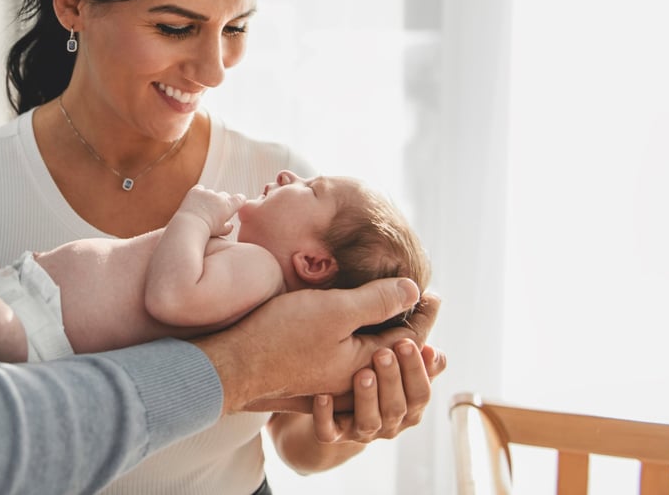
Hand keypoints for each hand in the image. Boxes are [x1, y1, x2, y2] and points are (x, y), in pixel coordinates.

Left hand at [175, 185, 245, 236]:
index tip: (237, 205)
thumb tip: (230, 226)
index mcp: (228, 205)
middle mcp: (219, 196)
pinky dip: (199, 193)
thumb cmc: (207, 231)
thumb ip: (227, 228)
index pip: (240, 198)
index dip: (239, 201)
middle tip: (215, 212)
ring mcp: (207, 192)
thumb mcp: (221, 232)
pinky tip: (196, 201)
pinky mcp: (196, 191)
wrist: (190, 226)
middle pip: (224, 195)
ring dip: (209, 198)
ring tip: (203, 209)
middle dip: (222, 202)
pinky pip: (200, 189)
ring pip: (211, 193)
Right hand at [194, 279, 438, 414]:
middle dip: (411, 326)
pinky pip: (348, 355)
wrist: (233, 363)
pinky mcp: (311, 370)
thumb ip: (376, 301)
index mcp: (365, 365)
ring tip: (394, 309)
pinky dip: (360, 336)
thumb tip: (414, 290)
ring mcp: (330, 377)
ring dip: (385, 331)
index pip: (409, 339)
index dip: (423, 312)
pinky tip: (351, 320)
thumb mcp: (334, 311)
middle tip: (423, 301)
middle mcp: (352, 378)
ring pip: (369, 353)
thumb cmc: (281, 336)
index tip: (435, 293)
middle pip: (393, 351)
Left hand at [310, 338, 445, 443]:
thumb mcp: (400, 369)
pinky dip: (324, 416)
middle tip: (383, 353)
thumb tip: (432, 351)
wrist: (338, 409)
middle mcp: (389, 424)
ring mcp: (360, 431)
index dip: (416, 370)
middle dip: (391, 380)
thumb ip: (419, 361)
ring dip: (366, 397)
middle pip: (395, 407)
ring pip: (368, 421)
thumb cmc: (378, 378)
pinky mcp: (332, 435)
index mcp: (409, 408)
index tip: (406, 343)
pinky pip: (328, 431)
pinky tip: (323, 396)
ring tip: (362, 373)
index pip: (420, 394)